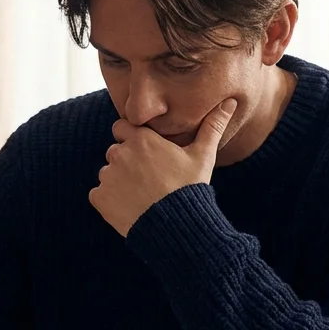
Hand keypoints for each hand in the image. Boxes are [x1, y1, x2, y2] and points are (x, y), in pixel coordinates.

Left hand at [90, 98, 235, 236]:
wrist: (177, 227)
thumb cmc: (190, 189)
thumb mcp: (203, 156)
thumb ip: (212, 126)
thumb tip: (230, 102)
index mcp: (141, 139)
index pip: (122, 127)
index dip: (131, 138)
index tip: (145, 152)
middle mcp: (119, 153)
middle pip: (115, 151)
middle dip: (126, 162)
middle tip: (147, 178)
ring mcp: (107, 176)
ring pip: (107, 173)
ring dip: (118, 181)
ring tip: (141, 195)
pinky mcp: (99, 198)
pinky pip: (98, 194)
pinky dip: (109, 201)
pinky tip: (130, 208)